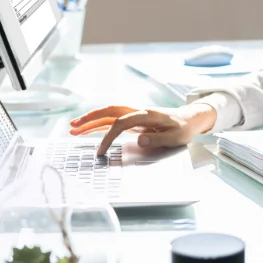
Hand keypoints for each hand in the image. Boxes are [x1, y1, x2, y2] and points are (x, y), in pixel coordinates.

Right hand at [68, 104, 217, 155]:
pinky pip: (113, 120)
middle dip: (90, 118)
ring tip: (73, 129)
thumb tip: (139, 140)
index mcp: (147, 114)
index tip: (100, 151)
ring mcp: (134, 114)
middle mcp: (138, 111)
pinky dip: (99, 124)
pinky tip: (88, 130)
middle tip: (73, 127)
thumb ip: (157, 138)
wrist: (189, 119)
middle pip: (109, 111)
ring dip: (91, 120)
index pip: (121, 123)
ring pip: (109, 114)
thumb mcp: (175, 137)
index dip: (108, 136)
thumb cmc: (183, 128)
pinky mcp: (133, 120)